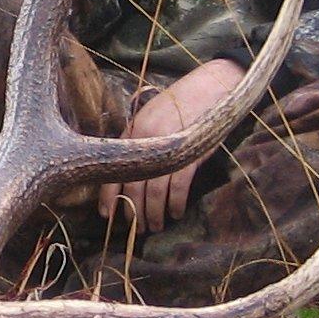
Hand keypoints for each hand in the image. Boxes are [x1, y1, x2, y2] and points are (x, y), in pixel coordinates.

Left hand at [97, 58, 247, 237]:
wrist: (211, 87)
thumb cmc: (181, 104)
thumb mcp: (152, 118)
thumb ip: (140, 141)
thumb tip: (130, 173)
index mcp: (133, 133)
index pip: (114, 170)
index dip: (108, 196)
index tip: (106, 216)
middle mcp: (146, 141)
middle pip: (133, 186)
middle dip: (133, 213)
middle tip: (136, 230)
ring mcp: (167, 147)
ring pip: (154, 191)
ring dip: (154, 213)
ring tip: (156, 226)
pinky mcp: (190, 152)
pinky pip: (178, 186)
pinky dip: (176, 203)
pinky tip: (176, 213)